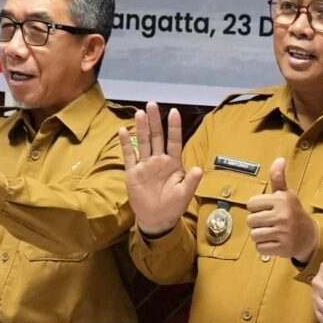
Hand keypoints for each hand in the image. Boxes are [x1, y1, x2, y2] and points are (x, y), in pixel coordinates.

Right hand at [123, 103, 199, 234]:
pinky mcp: (133, 172)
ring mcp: (145, 165)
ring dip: (141, 128)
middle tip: (152, 104)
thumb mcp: (185, 194)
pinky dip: (126, 144)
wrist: (157, 218)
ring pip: (143, 142)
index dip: (174, 127)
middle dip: (155, 121)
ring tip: (140, 113)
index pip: (174, 141)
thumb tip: (198, 169)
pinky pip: (129, 155)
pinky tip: (123, 131)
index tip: (174, 111)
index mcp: (174, 163)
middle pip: (157, 137)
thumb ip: (191, 181)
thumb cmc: (173, 205)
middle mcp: (159, 160)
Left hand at [249, 157, 319, 262]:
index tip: (267, 210)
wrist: (310, 236)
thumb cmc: (293, 213)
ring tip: (271, 232)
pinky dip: (264, 247)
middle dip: (257, 223)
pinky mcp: (283, 247)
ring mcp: (283, 232)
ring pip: (254, 235)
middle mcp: (282, 215)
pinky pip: (260, 248)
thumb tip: (279, 159)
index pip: (251, 204)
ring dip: (260, 236)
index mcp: (281, 200)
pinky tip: (274, 241)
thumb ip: (278, 178)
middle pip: (251, 221)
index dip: (256, 208)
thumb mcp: (287, 194)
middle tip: (269, 223)